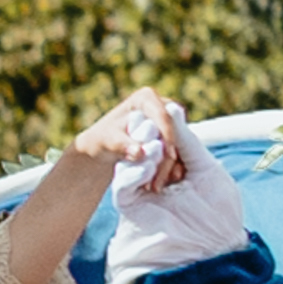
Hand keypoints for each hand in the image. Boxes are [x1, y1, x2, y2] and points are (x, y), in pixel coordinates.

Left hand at [82, 90, 210, 191]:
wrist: (104, 146)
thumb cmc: (103, 139)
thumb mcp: (108, 141)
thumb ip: (123, 145)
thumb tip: (140, 153)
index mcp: (146, 98)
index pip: (163, 116)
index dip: (168, 136)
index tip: (169, 156)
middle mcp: (162, 105)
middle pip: (174, 130)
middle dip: (169, 155)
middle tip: (161, 178)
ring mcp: (168, 121)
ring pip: (178, 144)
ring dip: (171, 165)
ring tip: (157, 185)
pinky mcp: (171, 136)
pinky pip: (177, 152)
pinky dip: (170, 168)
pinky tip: (162, 183)